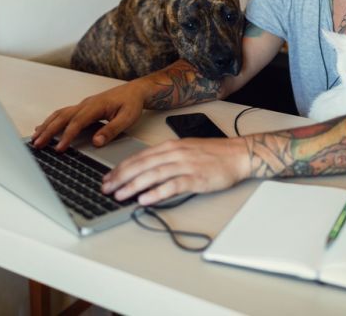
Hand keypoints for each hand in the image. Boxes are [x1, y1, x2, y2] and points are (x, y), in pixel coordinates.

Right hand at [31, 81, 147, 150]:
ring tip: (35, 138)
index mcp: (96, 106)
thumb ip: (112, 130)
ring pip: (60, 114)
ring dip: (46, 125)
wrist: (135, 90)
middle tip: (37, 145)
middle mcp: (86, 104)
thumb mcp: (128, 118)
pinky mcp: (83, 106)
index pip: (77, 123)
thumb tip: (96, 142)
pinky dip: (51, 120)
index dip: (67, 136)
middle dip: (48, 131)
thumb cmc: (132, 103)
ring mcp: (83, 104)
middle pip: (62, 117)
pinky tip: (43, 127)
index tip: (59, 149)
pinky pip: (63, 112)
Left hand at [102, 137, 250, 205]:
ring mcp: (185, 165)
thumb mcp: (186, 150)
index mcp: (170, 146)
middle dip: (121, 177)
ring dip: (134, 185)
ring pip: (154, 174)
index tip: (108, 178)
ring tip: (120, 195)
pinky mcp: (196, 178)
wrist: (238, 154)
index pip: (139, 157)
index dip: (121, 168)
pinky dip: (157, 192)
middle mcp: (175, 153)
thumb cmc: (214, 154)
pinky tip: (146, 199)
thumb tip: (145, 172)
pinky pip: (173, 186)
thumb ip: (166, 159)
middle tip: (106, 188)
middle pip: (142, 165)